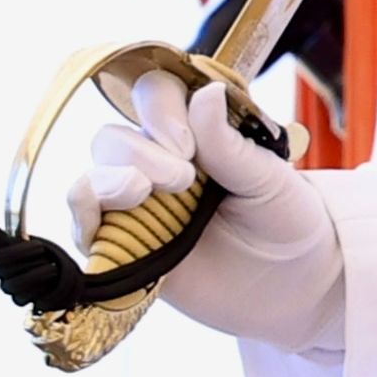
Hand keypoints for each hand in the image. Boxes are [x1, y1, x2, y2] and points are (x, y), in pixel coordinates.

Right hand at [94, 76, 339, 347]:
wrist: (292, 285)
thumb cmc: (285, 221)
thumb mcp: (268, 179)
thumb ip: (228, 144)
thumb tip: (207, 91)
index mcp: (194, 132)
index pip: (154, 97)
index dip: (160, 112)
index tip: (188, 147)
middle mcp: (157, 163)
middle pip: (114, 138)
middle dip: (140, 152)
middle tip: (182, 180)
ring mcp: (137, 206)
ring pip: (94, 178)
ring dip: (107, 181)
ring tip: (140, 193)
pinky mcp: (126, 248)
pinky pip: (84, 227)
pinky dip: (83, 219)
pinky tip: (103, 225)